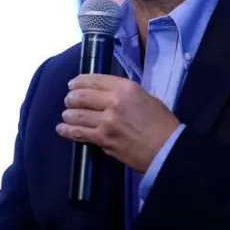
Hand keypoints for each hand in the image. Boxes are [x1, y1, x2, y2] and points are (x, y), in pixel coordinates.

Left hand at [56, 74, 179, 171]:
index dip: (79, 81)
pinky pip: (79, 133)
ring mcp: (106, 122)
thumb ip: (124, 93)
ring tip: (66, 115)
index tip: (73, 84)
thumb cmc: (161, 123)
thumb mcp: (145, 97)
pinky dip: (67, 130)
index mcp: (125, 88)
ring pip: (77, 115)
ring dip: (68, 114)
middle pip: (81, 96)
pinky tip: (62, 129)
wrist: (168, 149)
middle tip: (68, 100)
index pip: (94, 80)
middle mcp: (113, 101)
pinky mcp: (103, 139)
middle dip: (71, 98)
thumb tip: (105, 93)